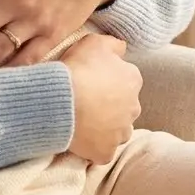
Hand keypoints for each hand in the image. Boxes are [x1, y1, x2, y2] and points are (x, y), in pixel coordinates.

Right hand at [62, 34, 141, 162]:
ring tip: (84, 118)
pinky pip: (103, 150)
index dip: (108, 77)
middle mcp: (133, 107)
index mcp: (132, 79)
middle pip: (124, 105)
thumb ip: (114, 44)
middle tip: (87, 97)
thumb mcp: (95, 42)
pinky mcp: (106, 152)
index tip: (92, 77)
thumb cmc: (79, 68)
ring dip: (106, 125)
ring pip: (118, 129)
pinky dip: (95, 145)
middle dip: (111, 103)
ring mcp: (120, 132)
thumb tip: (122, 48)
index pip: (127, 77)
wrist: (61, 100)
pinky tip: (81, 136)